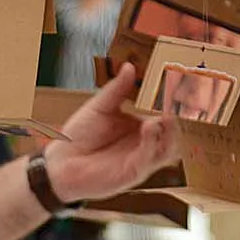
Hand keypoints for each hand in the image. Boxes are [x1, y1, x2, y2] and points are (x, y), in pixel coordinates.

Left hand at [43, 64, 178, 203]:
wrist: (60, 162)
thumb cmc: (79, 137)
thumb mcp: (100, 107)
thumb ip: (117, 90)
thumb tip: (130, 67)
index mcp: (140, 127)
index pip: (164, 113)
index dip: (171, 102)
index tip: (178, 85)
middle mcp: (145, 144)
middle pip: (173, 132)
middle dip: (179, 118)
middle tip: (179, 101)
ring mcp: (141, 159)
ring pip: (169, 148)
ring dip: (171, 132)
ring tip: (167, 115)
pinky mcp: (132, 172)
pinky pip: (149, 159)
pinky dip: (152, 143)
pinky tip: (149, 127)